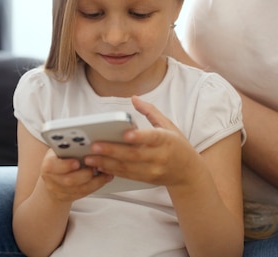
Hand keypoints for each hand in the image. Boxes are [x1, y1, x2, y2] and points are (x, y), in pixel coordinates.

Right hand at [40, 149, 112, 201]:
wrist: (53, 177)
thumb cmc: (60, 158)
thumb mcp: (60, 149)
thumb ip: (68, 146)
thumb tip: (85, 138)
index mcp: (48, 163)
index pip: (52, 166)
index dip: (65, 165)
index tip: (77, 162)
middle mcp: (51, 179)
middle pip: (69, 180)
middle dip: (85, 174)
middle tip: (96, 166)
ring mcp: (58, 190)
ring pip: (79, 189)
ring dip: (95, 181)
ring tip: (105, 172)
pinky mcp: (67, 197)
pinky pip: (83, 194)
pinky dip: (96, 186)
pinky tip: (104, 178)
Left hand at [84, 96, 203, 186]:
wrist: (188, 173)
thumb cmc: (177, 145)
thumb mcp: (169, 125)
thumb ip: (150, 111)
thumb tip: (134, 98)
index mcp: (166, 140)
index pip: (152, 138)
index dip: (139, 137)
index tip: (125, 134)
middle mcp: (159, 157)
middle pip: (134, 155)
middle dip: (112, 151)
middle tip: (94, 146)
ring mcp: (152, 170)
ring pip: (127, 168)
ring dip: (106, 163)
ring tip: (89, 158)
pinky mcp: (146, 179)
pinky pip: (127, 175)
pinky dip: (111, 170)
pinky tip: (98, 166)